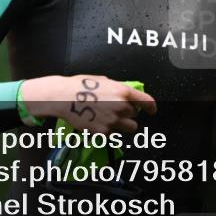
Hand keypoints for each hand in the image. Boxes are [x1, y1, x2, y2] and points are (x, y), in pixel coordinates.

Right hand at [20, 74, 156, 133]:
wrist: (63, 97)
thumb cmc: (80, 85)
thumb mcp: (103, 81)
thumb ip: (117, 88)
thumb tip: (125, 94)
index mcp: (123, 91)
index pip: (146, 102)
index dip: (151, 107)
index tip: (152, 111)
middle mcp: (121, 107)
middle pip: (135, 116)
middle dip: (128, 114)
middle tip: (116, 110)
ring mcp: (113, 121)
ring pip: (129, 128)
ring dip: (123, 124)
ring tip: (109, 118)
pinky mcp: (104, 132)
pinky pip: (113, 134)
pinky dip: (108, 130)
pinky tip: (97, 122)